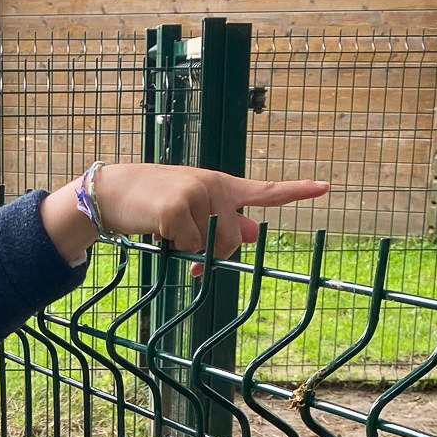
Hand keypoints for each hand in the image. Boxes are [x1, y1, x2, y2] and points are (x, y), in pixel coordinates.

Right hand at [38, 164, 329, 265]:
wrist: (112, 191)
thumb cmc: (152, 202)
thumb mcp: (192, 210)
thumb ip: (222, 222)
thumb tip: (252, 232)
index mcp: (221, 185)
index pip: (264, 191)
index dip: (296, 191)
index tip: (325, 187)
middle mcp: (213, 185)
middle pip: (232, 240)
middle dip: (211, 252)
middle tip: (185, 243)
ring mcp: (196, 193)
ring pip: (208, 246)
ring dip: (188, 249)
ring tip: (167, 229)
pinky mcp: (176, 207)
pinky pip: (187, 246)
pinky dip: (172, 246)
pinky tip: (157, 227)